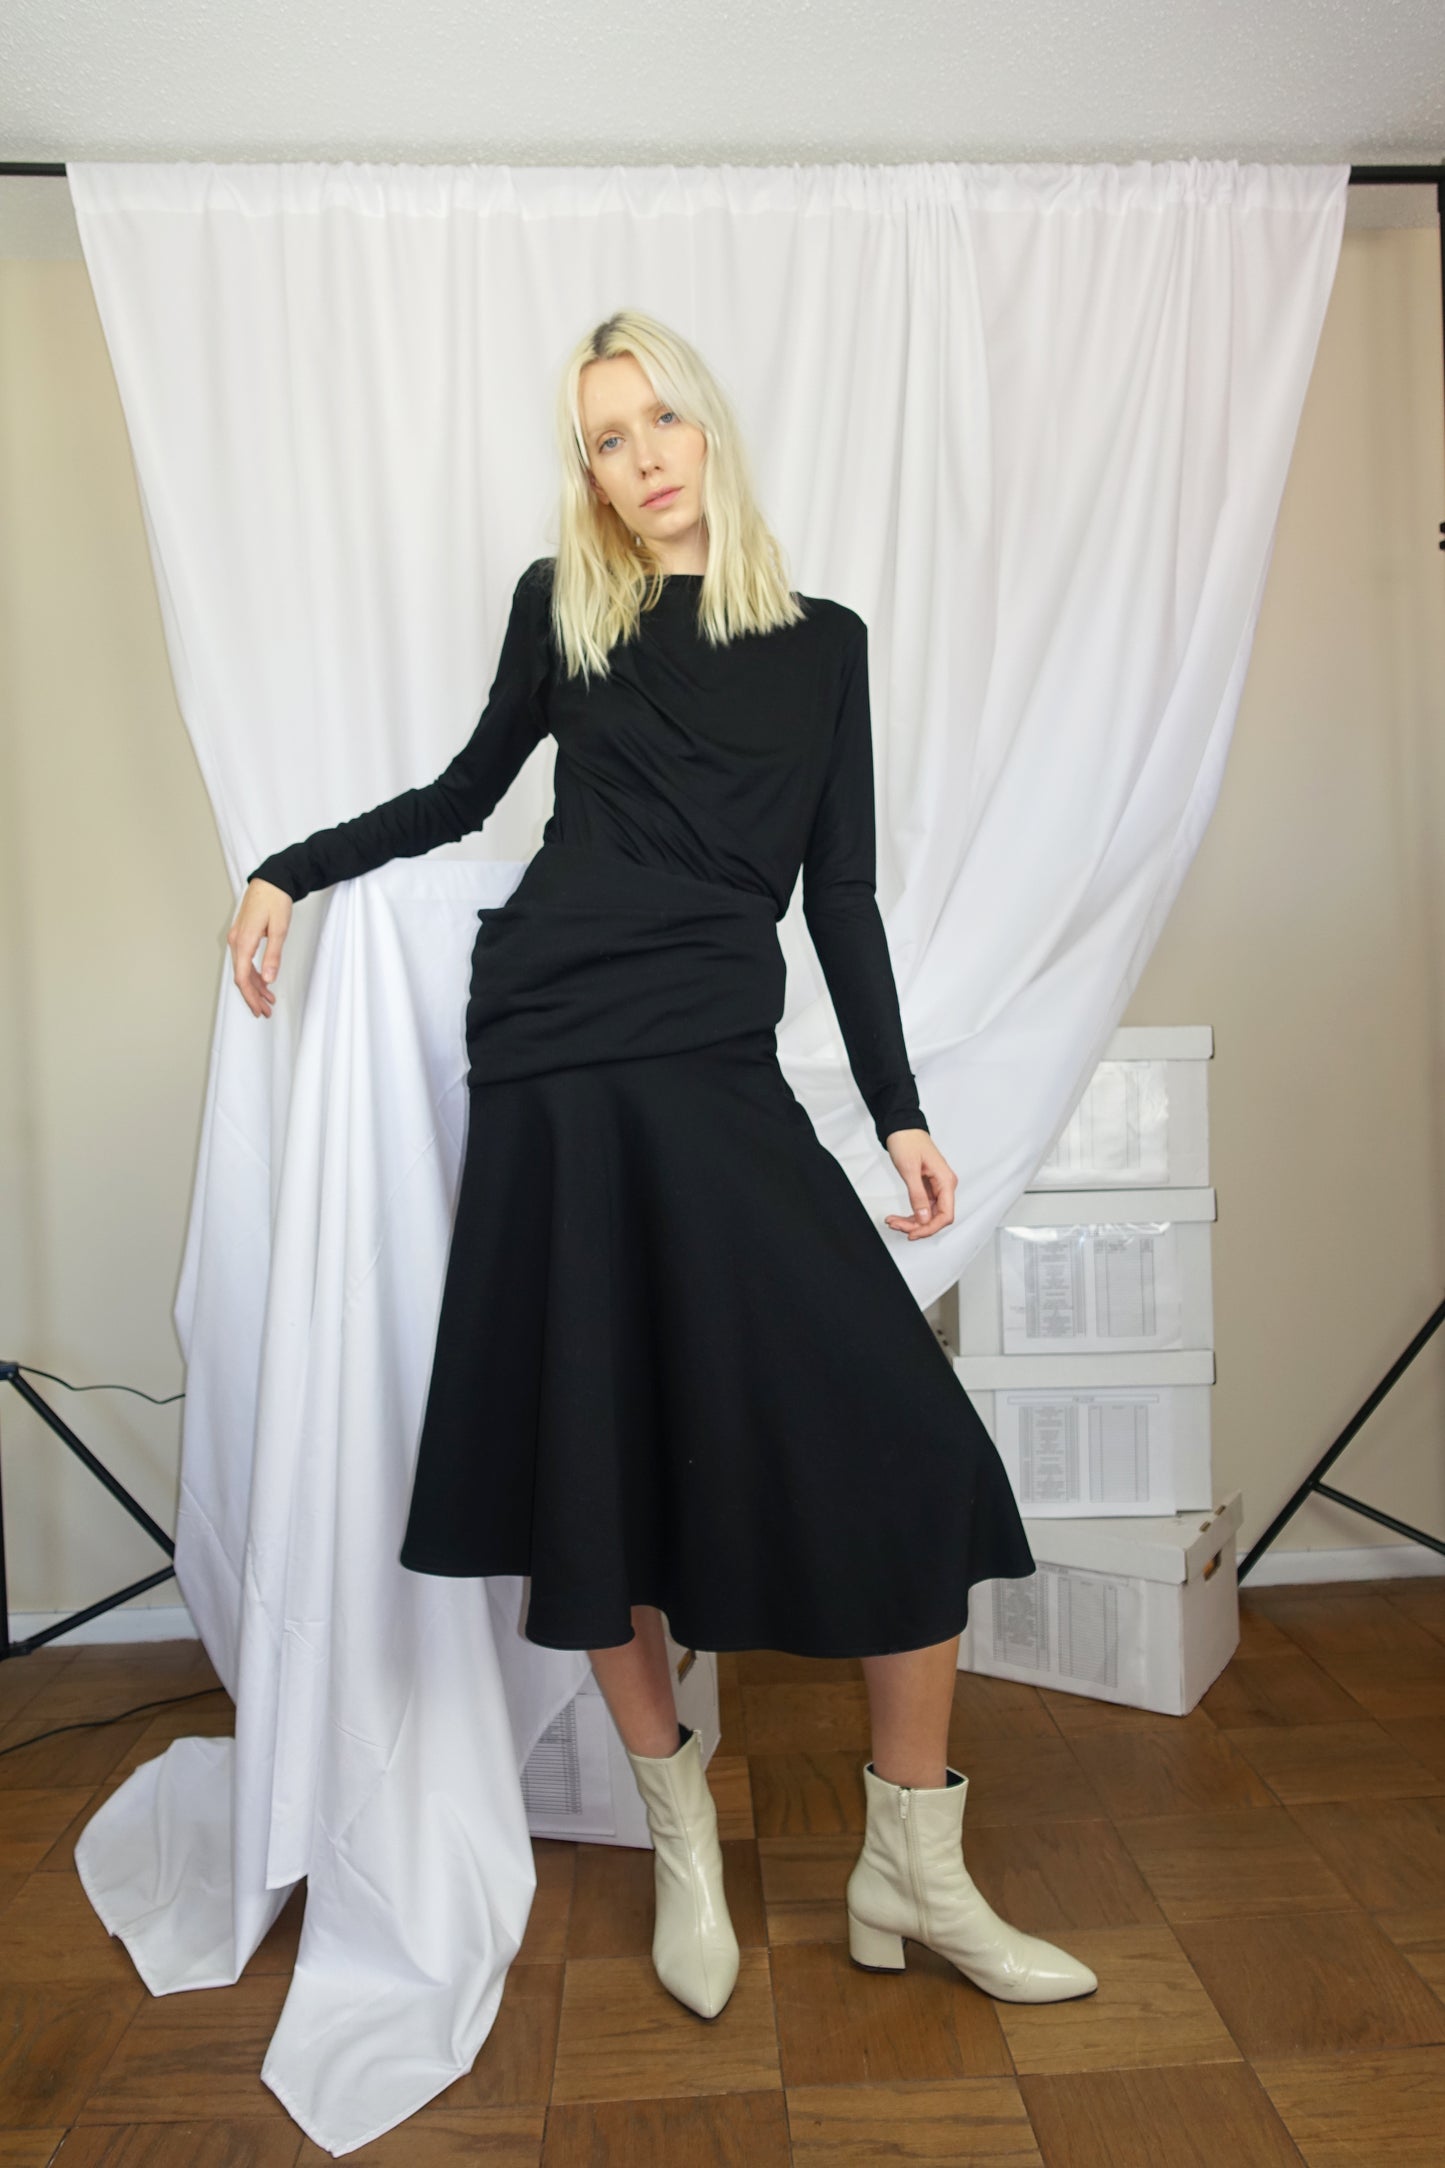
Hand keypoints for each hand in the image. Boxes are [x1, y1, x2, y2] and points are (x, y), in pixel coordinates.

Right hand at [227, 878, 292, 1017]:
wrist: (271, 880)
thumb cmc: (275, 901)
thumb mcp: (279, 929)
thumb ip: (273, 955)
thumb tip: (268, 979)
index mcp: (243, 941)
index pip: (242, 977)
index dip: (250, 996)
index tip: (260, 1010)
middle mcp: (236, 941)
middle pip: (241, 976)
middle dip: (253, 996)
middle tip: (266, 1012)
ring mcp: (237, 938)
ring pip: (243, 970)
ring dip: (255, 987)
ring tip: (269, 1001)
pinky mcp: (242, 935)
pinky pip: (245, 960)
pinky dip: (254, 974)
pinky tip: (264, 982)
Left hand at [883, 1127, 956, 1239]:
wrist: (902, 1128)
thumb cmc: (907, 1142)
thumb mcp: (910, 1170)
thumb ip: (918, 1196)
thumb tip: (924, 1218)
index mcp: (945, 1181)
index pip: (946, 1214)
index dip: (930, 1228)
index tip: (913, 1233)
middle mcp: (944, 1185)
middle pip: (937, 1217)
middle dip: (917, 1226)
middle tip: (897, 1225)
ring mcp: (936, 1187)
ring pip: (928, 1214)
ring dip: (912, 1222)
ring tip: (893, 1221)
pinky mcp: (928, 1187)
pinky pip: (922, 1207)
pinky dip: (911, 1214)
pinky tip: (898, 1217)